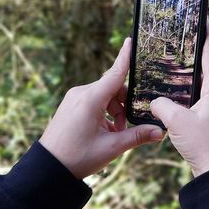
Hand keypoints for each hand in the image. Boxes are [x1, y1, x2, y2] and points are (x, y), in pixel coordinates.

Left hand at [40, 38, 164, 178]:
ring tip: (115, 134)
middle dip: (124, 104)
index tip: (131, 40)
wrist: (48, 168)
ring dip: (115, 111)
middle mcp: (81, 93)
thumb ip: (137, 136)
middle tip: (127, 127)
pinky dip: (104, 113)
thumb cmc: (78, 157)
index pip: (115, 72)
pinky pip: (94, 102)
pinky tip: (105, 132)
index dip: (125, 57)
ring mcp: (74, 98)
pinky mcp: (71, 105)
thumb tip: (160, 132)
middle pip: (113, 88)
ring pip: (105, 96)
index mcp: (91, 99)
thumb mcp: (112, 147)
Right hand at [150, 23, 208, 176]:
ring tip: (177, 61)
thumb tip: (154, 102)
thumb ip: (161, 105)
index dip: (207, 35)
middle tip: (185, 37)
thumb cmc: (204, 144)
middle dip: (197, 51)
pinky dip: (187, 91)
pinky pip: (198, 98)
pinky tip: (175, 93)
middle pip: (208, 66)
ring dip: (192, 72)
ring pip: (202, 83)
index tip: (204, 19)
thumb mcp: (177, 121)